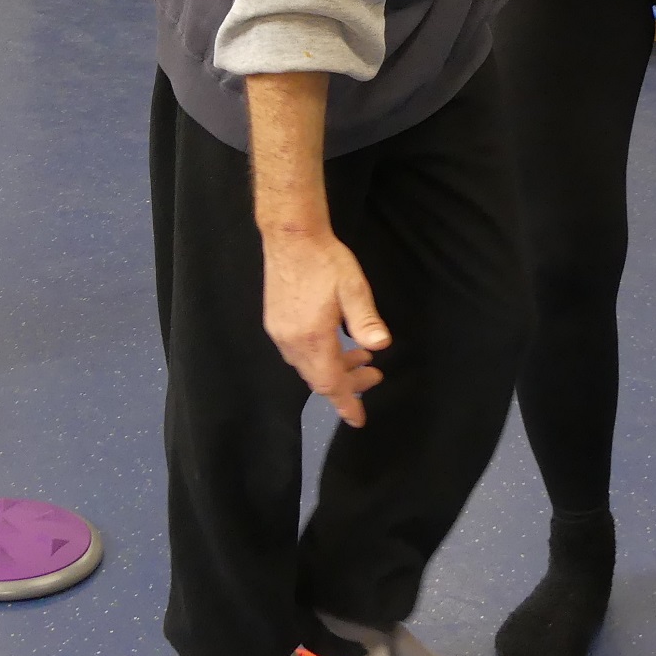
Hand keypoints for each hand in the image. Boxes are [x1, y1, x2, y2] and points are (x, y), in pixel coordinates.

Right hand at [260, 225, 389, 426]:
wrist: (291, 236)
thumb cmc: (325, 260)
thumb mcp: (353, 288)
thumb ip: (366, 321)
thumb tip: (381, 346)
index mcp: (312, 337)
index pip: (329, 384)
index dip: (345, 403)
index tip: (358, 419)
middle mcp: (291, 341)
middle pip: (318, 378)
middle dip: (347, 384)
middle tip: (374, 375)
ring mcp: (279, 331)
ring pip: (307, 366)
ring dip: (334, 368)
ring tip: (361, 356)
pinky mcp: (275, 321)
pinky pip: (297, 353)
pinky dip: (319, 357)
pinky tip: (335, 341)